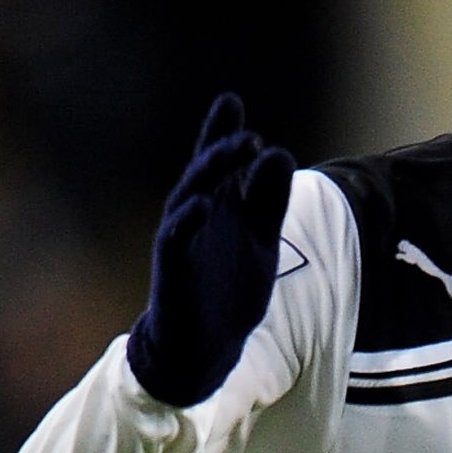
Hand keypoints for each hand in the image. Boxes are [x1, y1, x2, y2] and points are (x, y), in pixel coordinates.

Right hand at [126, 94, 295, 408]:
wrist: (204, 351)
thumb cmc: (228, 292)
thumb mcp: (261, 242)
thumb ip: (268, 201)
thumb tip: (279, 152)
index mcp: (218, 209)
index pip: (219, 164)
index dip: (222, 133)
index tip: (230, 101)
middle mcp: (196, 218)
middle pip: (204, 173)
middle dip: (220, 148)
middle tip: (244, 131)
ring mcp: (182, 243)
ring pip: (189, 197)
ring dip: (208, 173)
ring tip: (230, 152)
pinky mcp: (172, 270)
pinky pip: (175, 240)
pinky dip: (187, 221)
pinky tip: (204, 204)